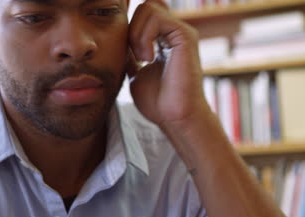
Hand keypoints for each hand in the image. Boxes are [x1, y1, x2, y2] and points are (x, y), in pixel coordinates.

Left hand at [127, 0, 210, 129]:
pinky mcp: (185, 36)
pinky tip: (147, 58)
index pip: (143, 14)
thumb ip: (130, 57)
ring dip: (136, 33)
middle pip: (144, 7)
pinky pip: (157, 17)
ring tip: (141, 58)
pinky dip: (144, 36)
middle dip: (130, 28)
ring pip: (148, 8)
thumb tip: (119, 46)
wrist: (173, 117)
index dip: (129, 25)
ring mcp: (181, 33)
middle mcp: (174, 33)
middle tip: (133, 55)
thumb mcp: (135, 74)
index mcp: (163, 40)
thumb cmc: (157, 102)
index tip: (126, 52)